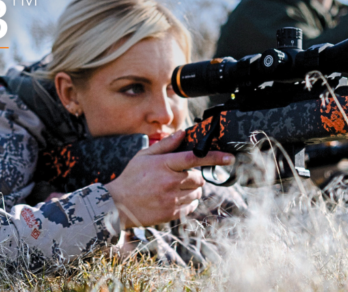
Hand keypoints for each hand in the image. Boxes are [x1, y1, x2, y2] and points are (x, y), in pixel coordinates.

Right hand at [103, 130, 234, 228]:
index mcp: (164, 165)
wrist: (118, 205)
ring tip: (173, 189)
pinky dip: (187, 202)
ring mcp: (172, 199)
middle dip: (195, 177)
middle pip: (198, 178)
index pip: (195, 158)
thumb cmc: (131, 178)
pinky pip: (190, 206)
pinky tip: (173, 199)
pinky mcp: (172, 213)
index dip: (214, 157)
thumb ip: (165, 145)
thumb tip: (182, 134)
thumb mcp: (144, 156)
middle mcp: (170, 182)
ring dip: (191, 190)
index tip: (229, 157)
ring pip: (196, 193)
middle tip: (181, 177)